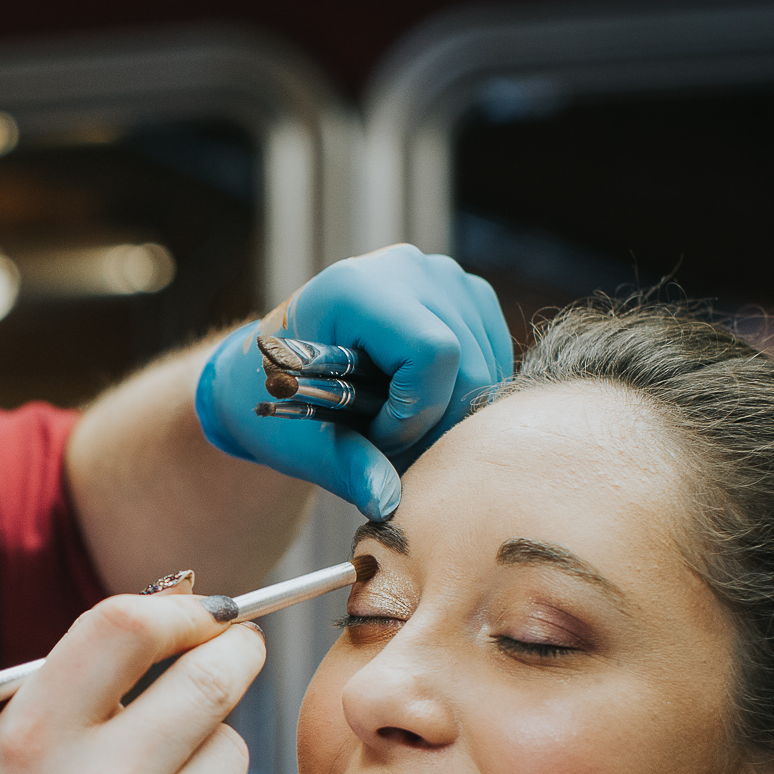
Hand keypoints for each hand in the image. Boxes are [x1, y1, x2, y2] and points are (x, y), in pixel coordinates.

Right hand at [0, 594, 264, 773]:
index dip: (175, 608)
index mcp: (37, 740)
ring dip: (209, 746)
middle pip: (211, 675)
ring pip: (234, 742)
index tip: (198, 612)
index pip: (125, 628)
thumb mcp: (10, 753)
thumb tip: (181, 611)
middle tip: (237, 648)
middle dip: (233, 651)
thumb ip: (82, 682)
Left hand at [194, 244, 513, 517]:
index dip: (415, 411)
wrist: (279, 364)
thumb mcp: (301, 439)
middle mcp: (409, 269)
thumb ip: (348, 468)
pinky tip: (421, 404)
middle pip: (470, 365)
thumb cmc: (280, 396)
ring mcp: (445, 277)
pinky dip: (463, 398)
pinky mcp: (470, 296)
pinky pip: (495, 361)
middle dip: (436, 424)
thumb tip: (388, 503)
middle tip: (389, 447)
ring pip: (489, 368)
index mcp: (356, 288)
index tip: (374, 436)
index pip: (433, 352)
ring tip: (398, 425)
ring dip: (450, 416)